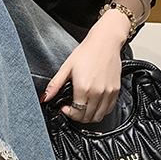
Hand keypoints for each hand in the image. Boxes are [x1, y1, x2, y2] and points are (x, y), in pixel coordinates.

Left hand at [42, 8, 129, 123]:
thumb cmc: (87, 52)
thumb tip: (45, 98)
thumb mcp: (67, 67)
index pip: (76, 113)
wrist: (106, 41)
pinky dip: (100, 111)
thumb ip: (55, 85)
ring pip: (98, 117)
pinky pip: (108, 109)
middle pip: (87, 117)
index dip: (68, 113)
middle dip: (77, 116)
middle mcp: (97, 92)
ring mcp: (108, 93)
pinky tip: (94, 104)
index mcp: (83, 88)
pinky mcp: (115, 91)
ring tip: (83, 107)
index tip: (65, 107)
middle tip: (73, 108)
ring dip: (89, 116)